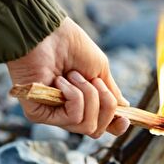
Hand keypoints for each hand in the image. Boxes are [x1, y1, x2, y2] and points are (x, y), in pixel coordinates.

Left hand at [7, 17, 129, 137]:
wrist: (49, 33)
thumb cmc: (72, 46)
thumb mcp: (100, 69)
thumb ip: (111, 92)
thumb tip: (124, 108)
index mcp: (83, 103)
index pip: (102, 126)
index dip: (116, 126)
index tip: (124, 118)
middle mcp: (67, 112)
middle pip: (97, 130)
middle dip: (105, 104)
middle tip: (95, 81)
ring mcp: (53, 115)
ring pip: (88, 125)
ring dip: (89, 96)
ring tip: (73, 75)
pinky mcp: (38, 114)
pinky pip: (73, 118)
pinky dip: (74, 96)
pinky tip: (60, 80)